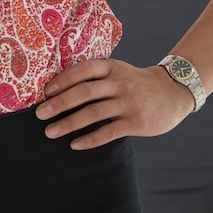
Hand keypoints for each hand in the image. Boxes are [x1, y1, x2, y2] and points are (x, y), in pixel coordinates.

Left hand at [36, 58, 193, 148]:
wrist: (172, 93)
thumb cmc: (136, 83)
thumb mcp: (118, 71)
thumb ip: (96, 77)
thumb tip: (59, 90)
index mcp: (112, 67)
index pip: (83, 70)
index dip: (63, 80)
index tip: (45, 92)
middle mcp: (120, 83)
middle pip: (85, 92)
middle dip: (59, 103)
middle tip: (39, 114)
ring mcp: (128, 102)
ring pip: (94, 113)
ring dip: (69, 123)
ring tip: (50, 132)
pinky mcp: (136, 122)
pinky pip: (109, 131)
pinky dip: (90, 139)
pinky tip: (75, 144)